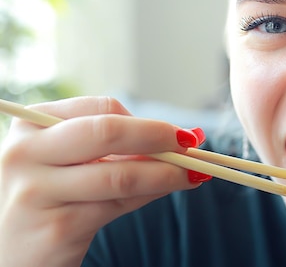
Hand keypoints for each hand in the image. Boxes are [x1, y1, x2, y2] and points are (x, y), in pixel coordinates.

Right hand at [0, 96, 209, 266]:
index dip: (145, 120)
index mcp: (31, 124)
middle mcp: (26, 153)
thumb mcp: (71, 160)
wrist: (13, 250)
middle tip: (191, 143)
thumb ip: (118, 146)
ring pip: (120, 174)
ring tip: (195, 172)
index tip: (177, 133)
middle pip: (107, 132)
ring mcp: (37, 192)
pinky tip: (172, 188)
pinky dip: (153, 194)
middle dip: (157, 136)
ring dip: (167, 172)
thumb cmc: (51, 195)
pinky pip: (119, 204)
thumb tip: (186, 135)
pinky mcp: (56, 228)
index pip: (101, 109)